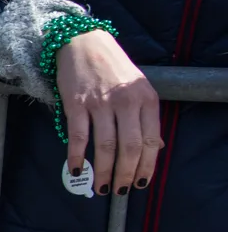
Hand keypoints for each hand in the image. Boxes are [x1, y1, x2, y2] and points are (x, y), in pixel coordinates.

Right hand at [56, 27, 160, 194]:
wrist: (83, 41)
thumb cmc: (112, 65)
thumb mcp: (138, 86)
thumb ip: (146, 115)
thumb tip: (155, 147)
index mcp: (146, 98)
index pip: (151, 141)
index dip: (146, 166)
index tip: (140, 182)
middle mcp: (126, 102)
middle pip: (130, 148)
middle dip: (125, 174)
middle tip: (119, 190)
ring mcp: (100, 103)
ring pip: (105, 146)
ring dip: (103, 171)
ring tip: (101, 186)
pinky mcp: (76, 104)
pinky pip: (78, 136)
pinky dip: (77, 156)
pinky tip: (77, 169)